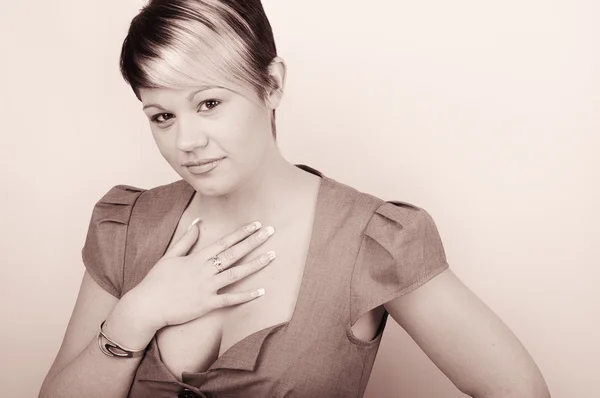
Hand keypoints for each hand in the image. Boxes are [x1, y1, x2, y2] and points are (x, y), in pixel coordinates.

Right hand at [130, 219, 275, 329]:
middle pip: (234, 253)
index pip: (224, 241)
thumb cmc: (157, 281)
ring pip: (236, 273)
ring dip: (255, 264)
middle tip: (271, 231)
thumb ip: (186, 239)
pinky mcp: (207, 304)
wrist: (147, 306)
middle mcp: (204, 270)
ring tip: (272, 255)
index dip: (241, 232)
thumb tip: (198, 222)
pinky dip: (247, 296)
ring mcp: (207, 287)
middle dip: (253, 241)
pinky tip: (262, 291)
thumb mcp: (170, 256)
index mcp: (197, 258)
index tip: (256, 224)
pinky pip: (231, 300)